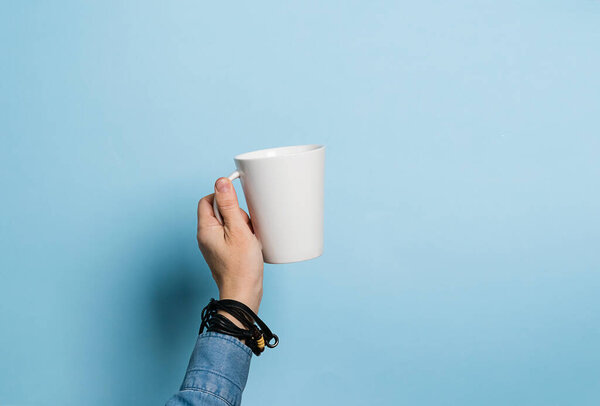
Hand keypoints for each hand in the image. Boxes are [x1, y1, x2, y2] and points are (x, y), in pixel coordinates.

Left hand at [197, 178, 263, 313]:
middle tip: (245, 225)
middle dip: (236, 213)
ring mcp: (214, 246)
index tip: (238, 200)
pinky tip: (250, 244)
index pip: (208, 200)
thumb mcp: (238, 230)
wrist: (243, 295)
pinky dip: (242, 236)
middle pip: (219, 211)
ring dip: (241, 225)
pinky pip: (232, 235)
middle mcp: (206, 237)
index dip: (222, 196)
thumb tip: (220, 182)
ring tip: (249, 238)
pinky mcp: (223, 253)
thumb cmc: (241, 267)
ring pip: (228, 223)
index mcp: (205, 229)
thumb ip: (229, 205)